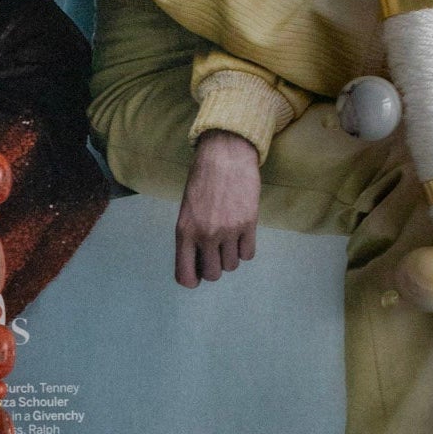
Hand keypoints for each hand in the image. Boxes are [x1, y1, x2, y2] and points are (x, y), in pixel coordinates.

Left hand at [174, 130, 260, 286]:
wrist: (225, 155)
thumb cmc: (202, 180)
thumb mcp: (186, 210)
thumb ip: (190, 237)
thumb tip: (197, 264)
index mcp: (184, 231)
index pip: (185, 276)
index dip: (193, 278)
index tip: (198, 271)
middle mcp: (205, 235)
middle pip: (213, 274)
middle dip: (214, 266)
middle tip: (215, 251)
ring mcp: (228, 230)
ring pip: (232, 266)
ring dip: (231, 256)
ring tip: (228, 237)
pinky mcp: (248, 224)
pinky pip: (248, 254)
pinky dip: (245, 249)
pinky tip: (241, 235)